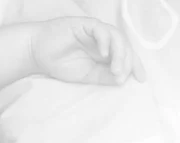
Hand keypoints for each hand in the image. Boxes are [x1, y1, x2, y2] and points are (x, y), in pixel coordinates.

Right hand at [31, 17, 145, 84]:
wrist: (37, 54)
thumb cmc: (59, 63)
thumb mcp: (85, 76)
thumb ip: (103, 77)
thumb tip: (122, 80)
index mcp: (105, 53)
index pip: (126, 56)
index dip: (135, 66)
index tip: (141, 79)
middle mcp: (104, 41)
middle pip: (125, 47)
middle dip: (126, 62)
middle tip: (121, 76)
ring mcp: (96, 32)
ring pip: (117, 37)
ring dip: (119, 54)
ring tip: (115, 69)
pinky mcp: (86, 25)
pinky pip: (102, 30)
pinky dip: (106, 42)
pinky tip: (104, 54)